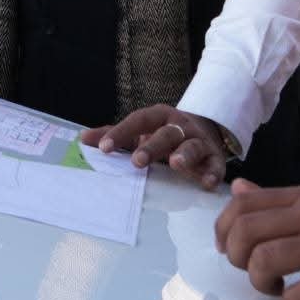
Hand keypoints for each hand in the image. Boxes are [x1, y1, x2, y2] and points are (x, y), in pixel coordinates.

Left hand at [81, 104, 226, 189]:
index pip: (138, 121)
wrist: (202, 129)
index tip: (104, 148)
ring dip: (185, 155)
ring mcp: (198, 140)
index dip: (121, 133)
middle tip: (137, 161)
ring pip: (192, 145)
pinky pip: (216, 164)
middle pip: (165, 133)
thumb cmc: (162, 133)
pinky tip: (207, 183)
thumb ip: (114, 135)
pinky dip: (212, 173)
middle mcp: (179, 125)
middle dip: (152, 147)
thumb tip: (84, 139)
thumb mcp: (140, 131)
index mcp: (158, 116)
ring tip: (175, 164)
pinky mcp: (214, 157)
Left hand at [215, 180, 299, 299]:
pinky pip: (296, 297)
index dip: (223, 230)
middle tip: (254, 272)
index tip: (228, 250)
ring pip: (263, 261)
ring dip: (261, 283)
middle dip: (238, 259)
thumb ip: (276, 205)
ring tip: (277, 288)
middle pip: (246, 232)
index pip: (242, 204)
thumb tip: (238, 188)